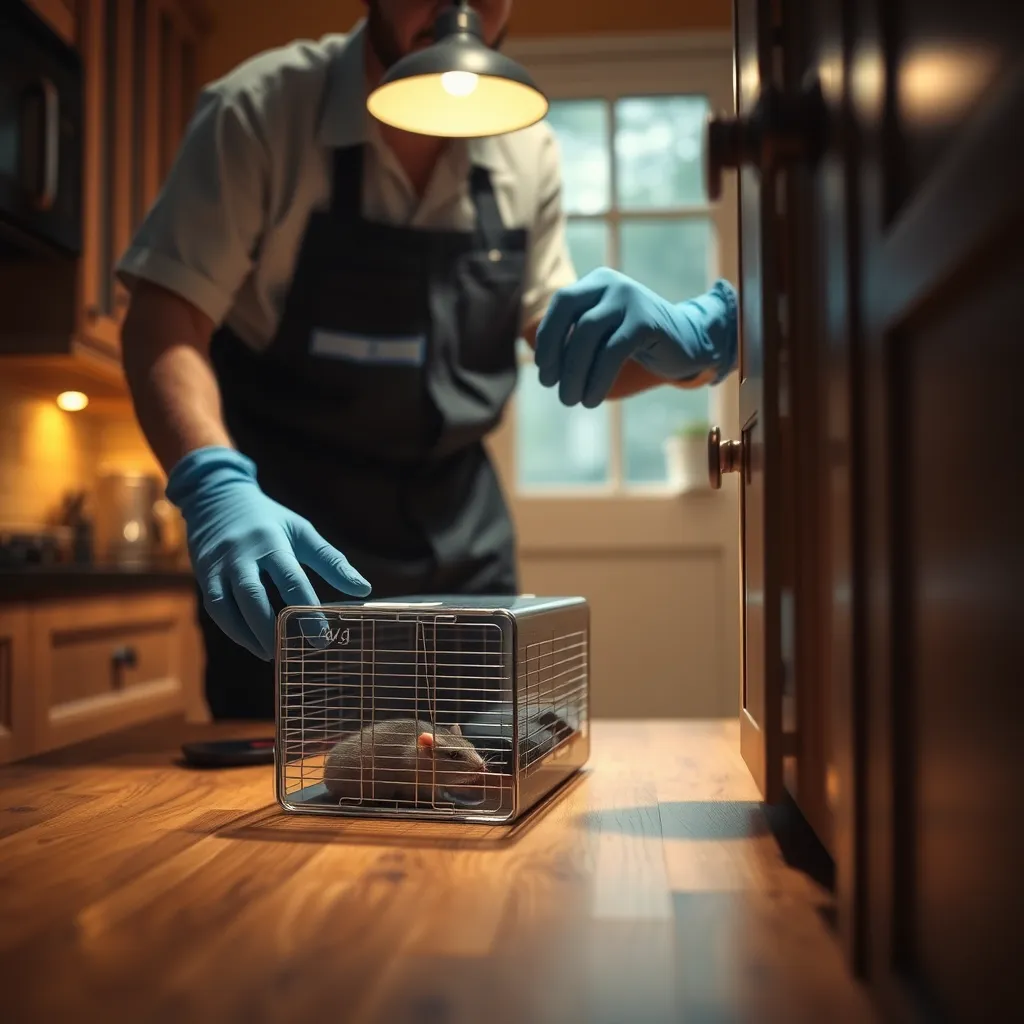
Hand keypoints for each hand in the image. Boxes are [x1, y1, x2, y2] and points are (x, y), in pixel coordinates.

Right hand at [165, 446, 370, 659]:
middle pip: (255, 597)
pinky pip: (217, 609)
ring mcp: (218, 567)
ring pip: (229, 608)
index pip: (291, 581)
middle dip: (274, 629)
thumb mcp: (301, 531)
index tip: (323, 638)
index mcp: (271, 542)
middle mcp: (242, 556)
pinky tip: (253, 643)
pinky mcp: (204, 577)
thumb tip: (364, 590)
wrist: (216, 500)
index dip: (307, 612)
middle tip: (295, 652)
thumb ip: (331, 561)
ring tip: (273, 654)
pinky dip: (234, 630)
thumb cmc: (268, 520)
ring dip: (250, 636)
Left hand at [534, 268, 738, 407]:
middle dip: (558, 358)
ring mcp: (631, 299)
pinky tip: (592, 398)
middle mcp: (612, 284)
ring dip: (574, 373)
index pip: (561, 304)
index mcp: (597, 282)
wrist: (687, 342)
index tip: (544, 371)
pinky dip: (597, 378)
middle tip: (553, 388)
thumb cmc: (635, 342)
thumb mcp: (603, 334)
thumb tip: (543, 368)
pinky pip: (612, 352)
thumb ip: (576, 339)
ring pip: (588, 335)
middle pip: (572, 320)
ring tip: (571, 400)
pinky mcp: (647, 322)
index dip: (547, 339)